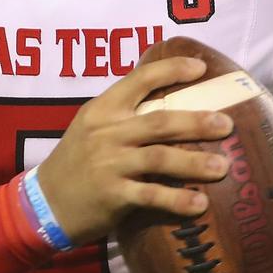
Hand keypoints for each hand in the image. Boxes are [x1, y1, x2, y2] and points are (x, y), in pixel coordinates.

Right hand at [36, 54, 232, 246]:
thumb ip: (124, 114)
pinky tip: (199, 205)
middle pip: (160, 122)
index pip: (139, 80)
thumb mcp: (92, 127)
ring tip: (223, 166)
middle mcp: (106, 133)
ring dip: (195, 162)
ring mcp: (109, 164)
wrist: (45, 201)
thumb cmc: (77, 161)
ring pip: (160, 158)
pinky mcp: (112, 195)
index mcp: (102, 109)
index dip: (171, 70)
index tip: (200, 68)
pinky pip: (151, 196)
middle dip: (196, 122)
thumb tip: (173, 103)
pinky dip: (177, 200)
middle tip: (226, 124)